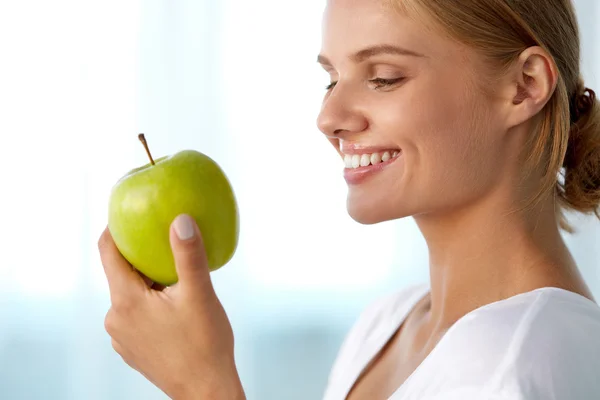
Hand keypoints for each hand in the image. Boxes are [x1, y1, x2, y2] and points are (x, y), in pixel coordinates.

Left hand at [98, 214, 244, 399]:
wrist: (205, 391)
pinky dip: (150, 301)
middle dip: (140, 255)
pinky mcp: (131, 348)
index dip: (115, 228)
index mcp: (125, 301)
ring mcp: (121, 336)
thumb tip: (180, 220)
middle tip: (164, 240)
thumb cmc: (205, 344)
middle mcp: (115, 318)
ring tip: (175, 275)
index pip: (108, 252)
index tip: (128, 212)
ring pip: (129, 294)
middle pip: (121, 273)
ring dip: (147, 281)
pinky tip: (174, 305)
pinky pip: (135, 313)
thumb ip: (188, 255)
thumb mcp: (200, 294)